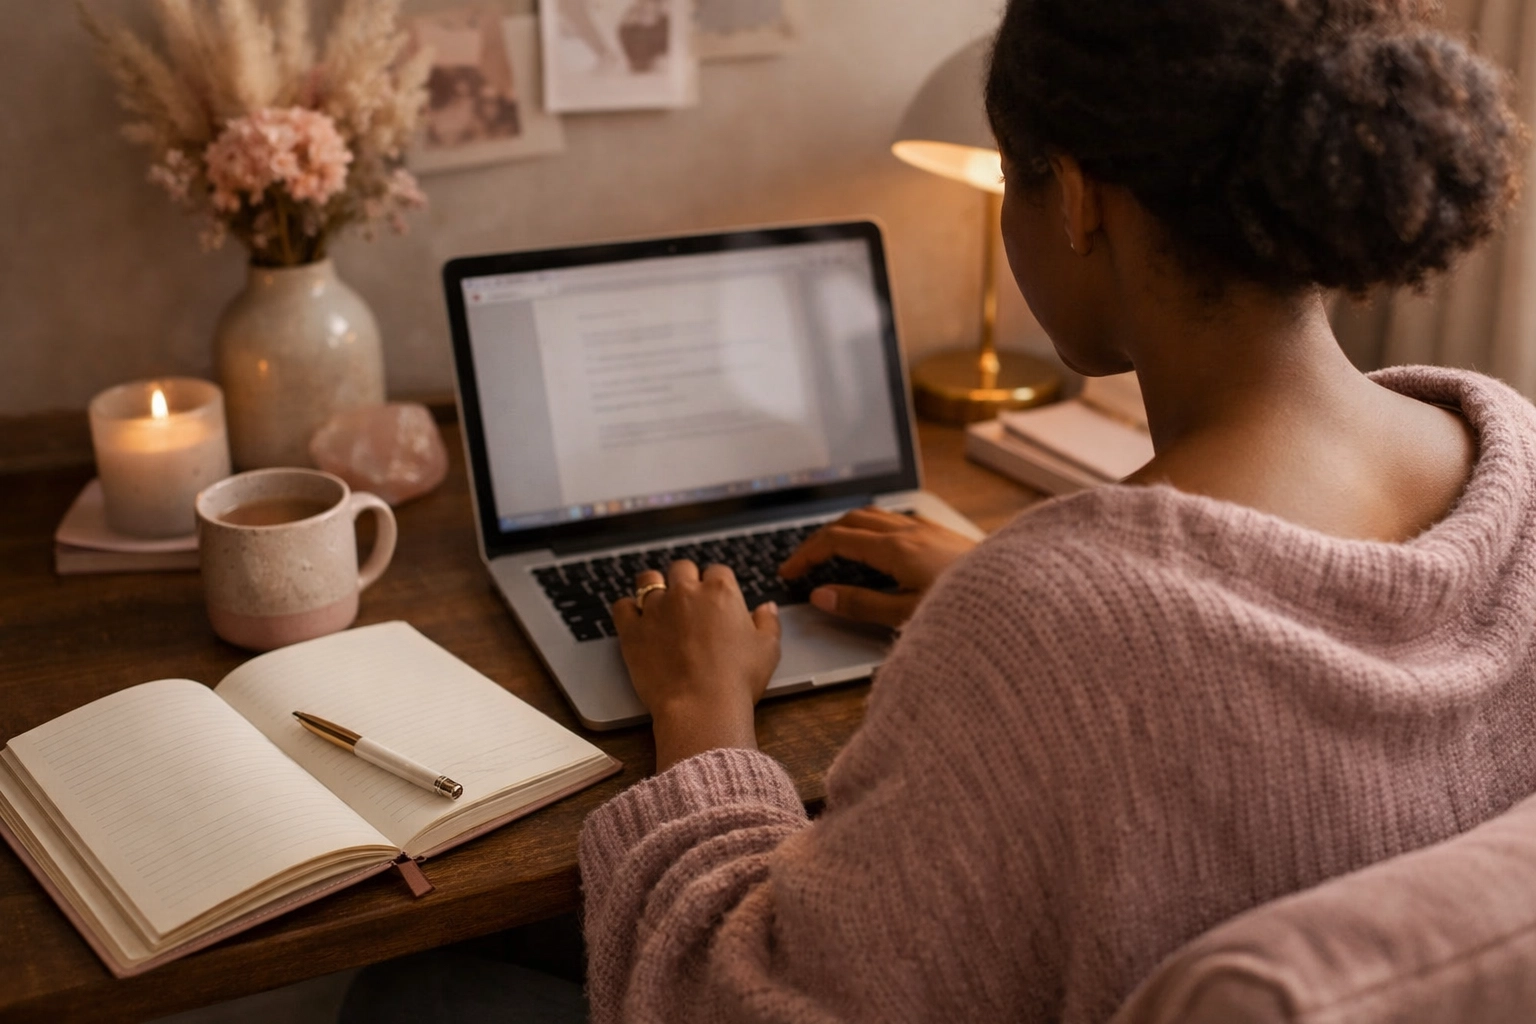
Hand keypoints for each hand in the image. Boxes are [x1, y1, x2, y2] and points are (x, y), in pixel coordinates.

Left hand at [612, 561, 781, 771]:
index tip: (717, 599)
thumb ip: (768, 622)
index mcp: (720, 592)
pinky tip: (634, 619)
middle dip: (686, 580)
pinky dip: (627, 609)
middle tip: (689, 601)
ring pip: (648, 579)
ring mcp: (656, 608)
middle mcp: (686, 592)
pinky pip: (622, 606)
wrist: (701, 706)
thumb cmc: (738, 679)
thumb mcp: (768, 650)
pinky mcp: (632, 630)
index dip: (718, 584)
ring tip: (658, 602)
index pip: (718, 571)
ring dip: (654, 585)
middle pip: (682, 568)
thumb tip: (766, 608)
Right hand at [779, 508, 977, 627]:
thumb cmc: (968, 608)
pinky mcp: (943, 534)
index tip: (789, 573)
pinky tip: (877, 548)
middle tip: (803, 561)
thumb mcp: (906, 615)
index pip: (836, 540)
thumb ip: (860, 605)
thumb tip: (821, 595)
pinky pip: (896, 520)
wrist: (1018, 595)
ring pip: (874, 516)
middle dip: (820, 538)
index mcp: (895, 548)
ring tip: (832, 551)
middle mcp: (910, 531)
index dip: (806, 554)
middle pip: (851, 520)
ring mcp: (928, 529)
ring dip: (846, 529)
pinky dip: (872, 529)